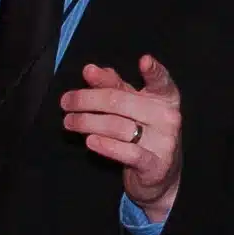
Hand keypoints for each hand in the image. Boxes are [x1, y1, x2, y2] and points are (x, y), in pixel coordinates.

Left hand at [61, 54, 182, 221]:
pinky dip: (105, 145)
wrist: (160, 174)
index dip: (154, 71)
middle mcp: (168, 117)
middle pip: (120, 101)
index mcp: (165, 97)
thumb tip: (91, 70)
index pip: (161, 81)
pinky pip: (127, 152)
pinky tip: (89, 140)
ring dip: (87, 122)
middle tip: (66, 101)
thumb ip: (113, 86)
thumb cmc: (143, 132)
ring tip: (69, 121)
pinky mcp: (155, 165)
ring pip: (118, 126)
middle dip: (87, 100)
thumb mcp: (132, 106)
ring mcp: (164, 142)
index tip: (143, 60)